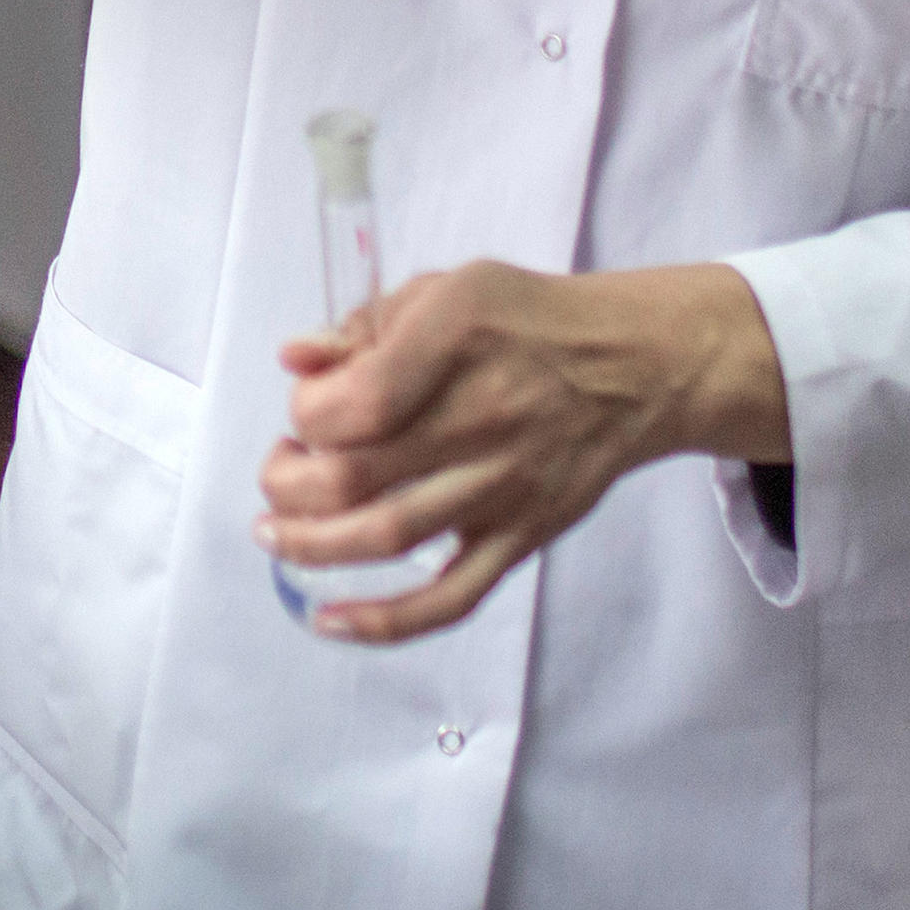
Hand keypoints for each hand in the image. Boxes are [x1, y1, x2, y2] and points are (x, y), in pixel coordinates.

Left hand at [252, 259, 787, 642]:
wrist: (635, 367)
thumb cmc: (527, 321)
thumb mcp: (447, 289)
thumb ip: (365, 324)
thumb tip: (295, 359)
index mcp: (453, 342)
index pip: (352, 401)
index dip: (304, 413)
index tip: (303, 408)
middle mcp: (481, 419)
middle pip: (353, 475)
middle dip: (287, 482)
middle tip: (276, 470)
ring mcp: (502, 488)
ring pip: (388, 535)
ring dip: (313, 544)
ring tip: (274, 534)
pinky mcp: (522, 536)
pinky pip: (453, 596)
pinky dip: (387, 619)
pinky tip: (331, 620)